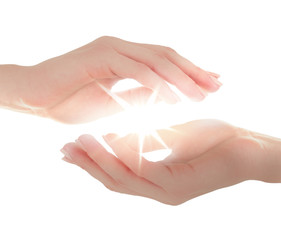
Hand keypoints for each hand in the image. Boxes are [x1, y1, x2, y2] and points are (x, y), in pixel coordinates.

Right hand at [1, 36, 220, 122]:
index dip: (189, 72)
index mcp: (125, 58)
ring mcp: (110, 48)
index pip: (165, 61)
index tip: (211, 83)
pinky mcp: (99, 56)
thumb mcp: (113, 102)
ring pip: (155, 60)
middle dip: (193, 72)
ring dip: (180, 78)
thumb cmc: (70, 102)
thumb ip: (138, 96)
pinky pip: (136, 70)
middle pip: (167, 56)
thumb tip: (164, 97)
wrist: (34, 97)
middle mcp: (121, 47)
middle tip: (216, 86)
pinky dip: (157, 83)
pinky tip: (173, 98)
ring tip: (202, 94)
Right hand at [61, 120, 280, 204]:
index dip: (92, 163)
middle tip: (63, 149)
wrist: (247, 146)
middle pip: (113, 181)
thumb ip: (142, 141)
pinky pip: (143, 171)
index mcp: (156, 180)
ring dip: (98, 161)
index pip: (116, 175)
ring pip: (123, 179)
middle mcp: (158, 192)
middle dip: (87, 165)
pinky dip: (122, 157)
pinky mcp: (178, 186)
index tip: (72, 147)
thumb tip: (111, 138)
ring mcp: (167, 192)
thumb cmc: (211, 139)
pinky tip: (106, 143)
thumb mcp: (169, 136)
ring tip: (76, 144)